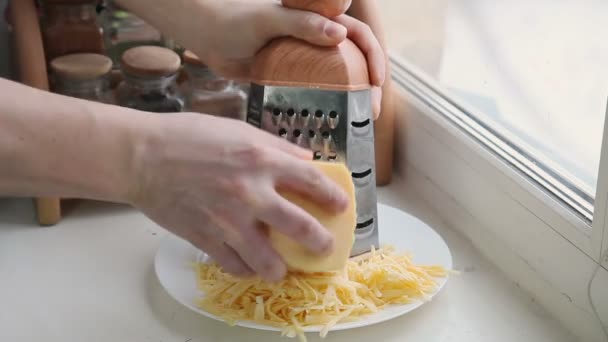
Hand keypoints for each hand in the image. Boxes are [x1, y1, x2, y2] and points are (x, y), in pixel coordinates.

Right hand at [130, 113, 349, 281]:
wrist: (142, 157)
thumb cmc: (187, 137)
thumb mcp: (238, 129)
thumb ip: (276, 147)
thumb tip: (304, 161)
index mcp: (261, 160)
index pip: (312, 181)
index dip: (333, 197)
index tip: (341, 206)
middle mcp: (251, 193)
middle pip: (300, 227)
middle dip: (320, 242)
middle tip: (324, 247)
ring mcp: (228, 221)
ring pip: (268, 261)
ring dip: (282, 268)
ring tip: (284, 267)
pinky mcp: (206, 239)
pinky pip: (236, 266)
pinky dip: (247, 269)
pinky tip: (251, 264)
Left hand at [177, 0, 385, 117]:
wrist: (204, 35)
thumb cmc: (234, 19)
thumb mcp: (269, 19)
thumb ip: (302, 23)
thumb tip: (339, 34)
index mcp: (317, 20)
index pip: (358, 34)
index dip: (373, 55)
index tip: (377, 80)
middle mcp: (315, 40)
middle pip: (353, 62)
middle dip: (367, 86)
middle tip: (371, 112)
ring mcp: (303, 61)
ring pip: (337, 81)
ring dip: (350, 102)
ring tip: (357, 124)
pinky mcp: (288, 79)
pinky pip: (313, 94)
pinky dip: (323, 109)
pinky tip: (326, 125)